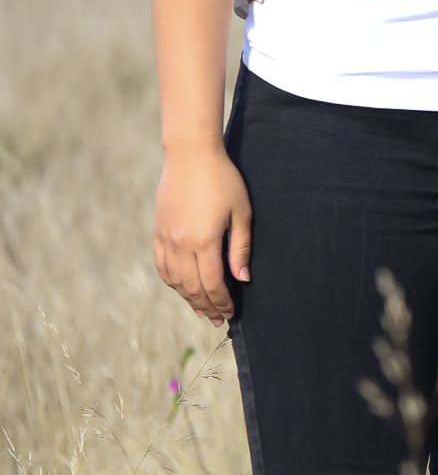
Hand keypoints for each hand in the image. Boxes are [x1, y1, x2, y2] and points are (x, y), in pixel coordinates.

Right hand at [154, 143, 251, 326]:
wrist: (191, 155)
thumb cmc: (224, 180)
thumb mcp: (241, 213)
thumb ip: (241, 248)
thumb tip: (243, 278)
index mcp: (204, 241)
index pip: (213, 284)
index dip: (222, 302)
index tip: (231, 313)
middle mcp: (180, 243)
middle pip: (193, 287)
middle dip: (207, 306)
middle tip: (218, 319)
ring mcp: (165, 237)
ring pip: (175, 280)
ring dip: (188, 298)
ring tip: (202, 310)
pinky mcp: (158, 230)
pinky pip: (162, 264)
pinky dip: (172, 281)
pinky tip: (182, 289)